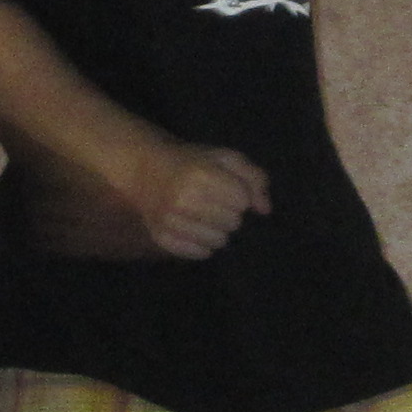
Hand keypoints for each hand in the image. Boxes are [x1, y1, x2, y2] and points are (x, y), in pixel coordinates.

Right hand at [131, 143, 271, 258]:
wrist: (146, 171)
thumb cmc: (192, 163)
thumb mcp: (225, 158)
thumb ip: (253, 177)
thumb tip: (265, 210)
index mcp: (200, 174)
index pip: (243, 201)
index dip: (241, 195)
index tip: (228, 189)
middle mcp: (184, 200)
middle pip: (233, 223)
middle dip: (230, 213)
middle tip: (214, 202)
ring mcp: (170, 222)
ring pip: (219, 241)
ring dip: (218, 230)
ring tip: (204, 215)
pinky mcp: (163, 239)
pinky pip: (201, 253)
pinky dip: (202, 243)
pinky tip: (193, 227)